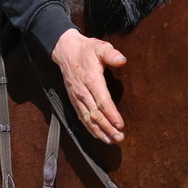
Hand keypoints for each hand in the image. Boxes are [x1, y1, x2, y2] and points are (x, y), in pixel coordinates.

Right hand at [51, 29, 126, 143]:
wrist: (65, 50)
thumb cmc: (86, 49)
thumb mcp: (100, 47)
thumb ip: (111, 54)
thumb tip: (122, 60)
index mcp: (91, 79)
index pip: (102, 101)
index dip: (111, 114)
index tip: (120, 124)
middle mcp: (83, 91)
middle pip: (96, 114)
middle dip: (108, 127)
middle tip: (120, 138)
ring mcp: (77, 97)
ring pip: (88, 118)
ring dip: (100, 131)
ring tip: (111, 140)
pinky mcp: (74, 100)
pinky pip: (82, 117)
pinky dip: (90, 128)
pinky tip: (99, 135)